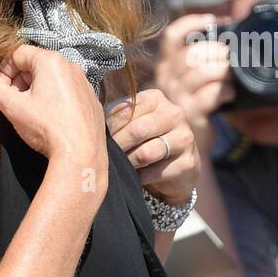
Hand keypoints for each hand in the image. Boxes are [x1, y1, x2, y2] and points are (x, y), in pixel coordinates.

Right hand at [0, 43, 108, 167]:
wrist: (81, 155)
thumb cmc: (47, 128)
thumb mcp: (12, 107)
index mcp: (52, 61)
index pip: (17, 54)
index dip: (3, 70)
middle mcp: (71, 67)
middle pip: (35, 65)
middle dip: (19, 82)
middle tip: (13, 103)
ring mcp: (84, 83)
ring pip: (51, 79)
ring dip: (35, 92)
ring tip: (31, 113)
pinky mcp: (90, 99)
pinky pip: (66, 92)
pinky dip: (53, 100)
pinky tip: (49, 119)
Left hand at [106, 89, 199, 206]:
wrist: (172, 173)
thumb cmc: (143, 143)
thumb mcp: (130, 125)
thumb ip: (114, 118)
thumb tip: (88, 120)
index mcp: (156, 98)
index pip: (125, 111)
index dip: (108, 129)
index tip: (98, 141)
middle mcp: (175, 113)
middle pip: (136, 130)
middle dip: (118, 147)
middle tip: (106, 158)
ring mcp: (185, 137)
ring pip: (145, 153)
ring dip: (128, 164)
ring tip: (121, 167)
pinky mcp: (189, 162)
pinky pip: (156, 172)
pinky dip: (141, 178)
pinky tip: (136, 178)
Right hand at [154, 13, 233, 145]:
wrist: (187, 146)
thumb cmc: (195, 108)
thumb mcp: (193, 82)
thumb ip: (202, 62)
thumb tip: (229, 38)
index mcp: (167, 66)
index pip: (172, 36)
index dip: (191, 24)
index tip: (212, 21)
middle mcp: (166, 79)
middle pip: (192, 53)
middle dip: (217, 52)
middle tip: (231, 58)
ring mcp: (176, 97)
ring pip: (201, 71)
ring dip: (223, 70)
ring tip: (232, 76)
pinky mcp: (190, 114)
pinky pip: (210, 94)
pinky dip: (225, 91)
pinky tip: (230, 94)